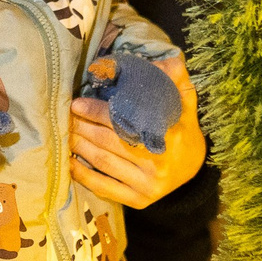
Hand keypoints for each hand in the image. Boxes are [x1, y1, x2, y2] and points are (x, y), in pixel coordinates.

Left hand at [69, 52, 204, 207]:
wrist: (194, 173)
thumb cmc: (183, 132)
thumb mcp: (186, 104)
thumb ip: (178, 80)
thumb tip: (167, 59)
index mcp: (168, 136)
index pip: (125, 121)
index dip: (97, 112)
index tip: (77, 104)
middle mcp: (158, 162)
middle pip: (110, 142)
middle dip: (84, 128)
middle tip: (68, 117)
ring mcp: (148, 184)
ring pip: (104, 162)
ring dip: (80, 147)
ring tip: (67, 134)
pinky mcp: (139, 201)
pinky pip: (106, 188)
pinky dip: (85, 176)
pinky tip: (71, 164)